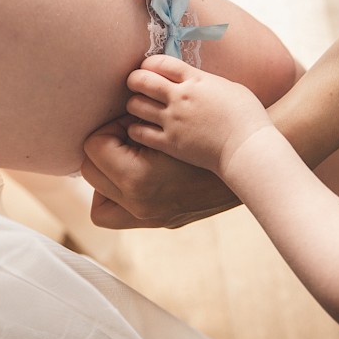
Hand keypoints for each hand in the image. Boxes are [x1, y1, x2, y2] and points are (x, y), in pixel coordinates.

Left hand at [82, 116, 240, 228]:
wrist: (248, 161)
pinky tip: (143, 172)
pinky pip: (122, 212)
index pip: (93, 147)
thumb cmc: (208, 131)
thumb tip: (109, 116)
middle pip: (90, 172)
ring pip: (100, 203)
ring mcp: (150, 218)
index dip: (110, 128)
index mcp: (137, 180)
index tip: (130, 122)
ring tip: (130, 156)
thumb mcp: (168, 123)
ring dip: (108, 175)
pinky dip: (123, 194)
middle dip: (104, 150)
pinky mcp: (161, 221)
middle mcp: (139, 205)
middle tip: (128, 136)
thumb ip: (134, 121)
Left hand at [125, 54, 273, 175]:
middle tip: (137, 86)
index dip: (149, 64)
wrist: (249, 147)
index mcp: (196, 80)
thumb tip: (194, 79)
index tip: (148, 69)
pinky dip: (135, 129)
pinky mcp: (170, 143)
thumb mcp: (229, 87)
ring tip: (139, 108)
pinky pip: (139, 132)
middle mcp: (180, 97)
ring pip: (135, 105)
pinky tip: (142, 129)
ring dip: (134, 104)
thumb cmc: (247, 117)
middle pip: (141, 80)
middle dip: (135, 80)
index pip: (160, 62)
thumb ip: (205, 82)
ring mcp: (173, 120)